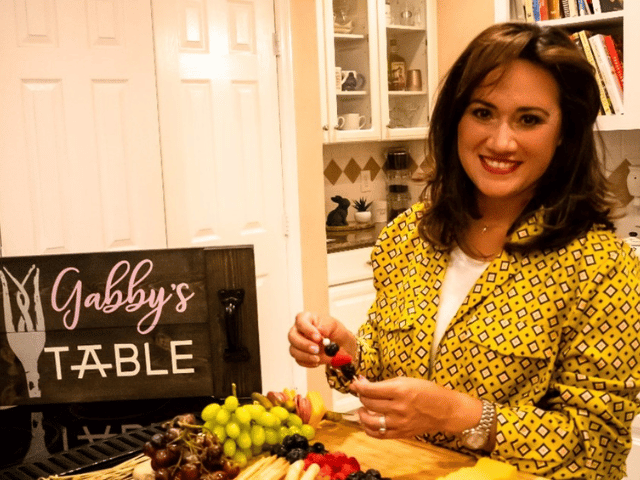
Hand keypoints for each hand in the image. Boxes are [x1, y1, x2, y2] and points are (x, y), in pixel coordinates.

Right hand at [287, 312, 355, 367]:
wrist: (340, 345)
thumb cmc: (334, 331)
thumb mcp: (334, 325)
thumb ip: (327, 326)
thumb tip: (319, 329)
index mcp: (306, 318)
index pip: (301, 321)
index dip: (307, 330)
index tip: (318, 337)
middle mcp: (299, 330)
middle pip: (292, 336)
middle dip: (304, 344)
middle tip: (316, 349)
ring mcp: (297, 343)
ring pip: (293, 350)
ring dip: (305, 356)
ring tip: (318, 358)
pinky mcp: (300, 354)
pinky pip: (299, 360)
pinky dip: (308, 362)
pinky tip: (317, 362)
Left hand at [350, 376, 481, 438]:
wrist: (445, 411)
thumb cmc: (428, 391)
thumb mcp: (407, 380)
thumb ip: (386, 383)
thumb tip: (365, 383)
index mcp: (400, 391)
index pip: (371, 390)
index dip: (359, 386)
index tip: (355, 383)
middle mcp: (398, 408)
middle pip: (369, 403)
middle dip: (361, 396)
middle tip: (361, 392)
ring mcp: (399, 423)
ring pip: (370, 420)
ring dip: (361, 413)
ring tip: (362, 408)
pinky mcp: (401, 433)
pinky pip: (378, 434)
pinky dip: (369, 428)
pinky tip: (368, 422)